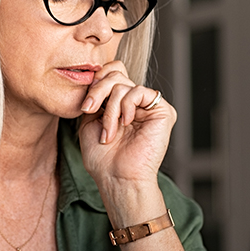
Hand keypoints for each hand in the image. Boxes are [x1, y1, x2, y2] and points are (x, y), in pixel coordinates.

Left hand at [77, 61, 174, 193]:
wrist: (117, 177)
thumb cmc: (102, 157)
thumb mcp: (90, 119)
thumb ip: (96, 95)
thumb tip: (98, 73)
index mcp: (121, 103)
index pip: (113, 72)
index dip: (98, 80)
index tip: (86, 104)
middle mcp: (136, 102)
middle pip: (116, 74)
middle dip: (98, 91)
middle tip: (89, 110)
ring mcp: (150, 106)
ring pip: (124, 85)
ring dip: (110, 109)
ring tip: (108, 131)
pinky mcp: (163, 111)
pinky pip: (139, 92)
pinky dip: (126, 106)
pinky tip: (126, 123)